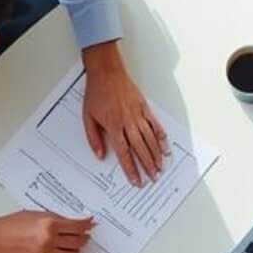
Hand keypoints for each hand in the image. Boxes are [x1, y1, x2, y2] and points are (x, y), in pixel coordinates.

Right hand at [0, 210, 95, 252]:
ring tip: (78, 247)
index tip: (91, 223)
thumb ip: (55, 218)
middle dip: (85, 238)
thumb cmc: (12, 223)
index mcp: (49, 224)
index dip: (87, 225)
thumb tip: (71, 221)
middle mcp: (49, 240)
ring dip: (78, 251)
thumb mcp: (36, 213)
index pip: (77, 226)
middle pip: (77, 242)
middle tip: (87, 235)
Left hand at [80, 43, 166, 186]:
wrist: (106, 72)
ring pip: (150, 139)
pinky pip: (155, 125)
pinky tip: (164, 147)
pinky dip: (161, 137)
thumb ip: (94, 138)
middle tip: (153, 177)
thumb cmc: (96, 93)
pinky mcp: (144, 107)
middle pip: (140, 149)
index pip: (124, 153)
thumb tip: (100, 155)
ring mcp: (138, 114)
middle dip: (147, 165)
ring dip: (156, 155)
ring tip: (160, 167)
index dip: (131, 168)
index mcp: (113, 126)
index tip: (135, 180)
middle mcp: (128, 122)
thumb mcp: (87, 117)